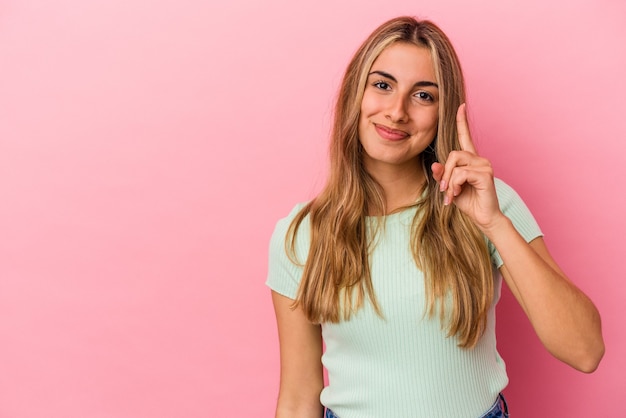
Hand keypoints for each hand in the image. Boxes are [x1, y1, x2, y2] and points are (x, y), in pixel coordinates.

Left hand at [431, 103, 503, 230]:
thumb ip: (442, 176)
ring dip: (449, 180)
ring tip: (451, 194)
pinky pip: (462, 173)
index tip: (460, 106)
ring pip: (456, 163)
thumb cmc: (468, 202)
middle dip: (445, 173)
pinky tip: (458, 193)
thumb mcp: (450, 188)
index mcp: (471, 160)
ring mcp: (484, 165)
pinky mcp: (485, 173)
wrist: (484, 218)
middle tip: (444, 190)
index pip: (465, 137)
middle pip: (453, 154)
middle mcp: (479, 159)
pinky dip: (456, 184)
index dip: (462, 122)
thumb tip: (435, 165)